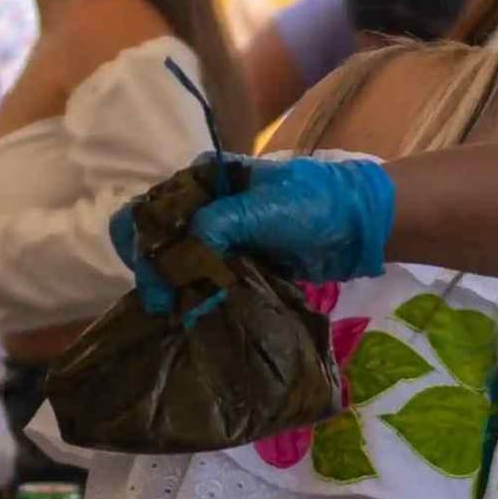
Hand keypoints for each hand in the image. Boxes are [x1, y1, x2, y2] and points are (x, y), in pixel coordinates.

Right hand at [117, 152, 395, 314]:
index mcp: (201, 182)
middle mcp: (203, 207)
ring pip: (179, 266)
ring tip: (177, 316)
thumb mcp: (258, 208)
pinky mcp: (238, 264)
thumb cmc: (310, 205)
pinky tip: (195, 316)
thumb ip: (213, 227)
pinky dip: (197, 298)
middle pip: (158, 242)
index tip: (153, 280)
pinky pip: (205, 281)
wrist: (359, 225)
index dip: (139, 245)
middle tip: (163, 308)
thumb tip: (179, 263)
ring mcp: (220, 237)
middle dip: (155, 274)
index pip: (147, 211)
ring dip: (175, 290)